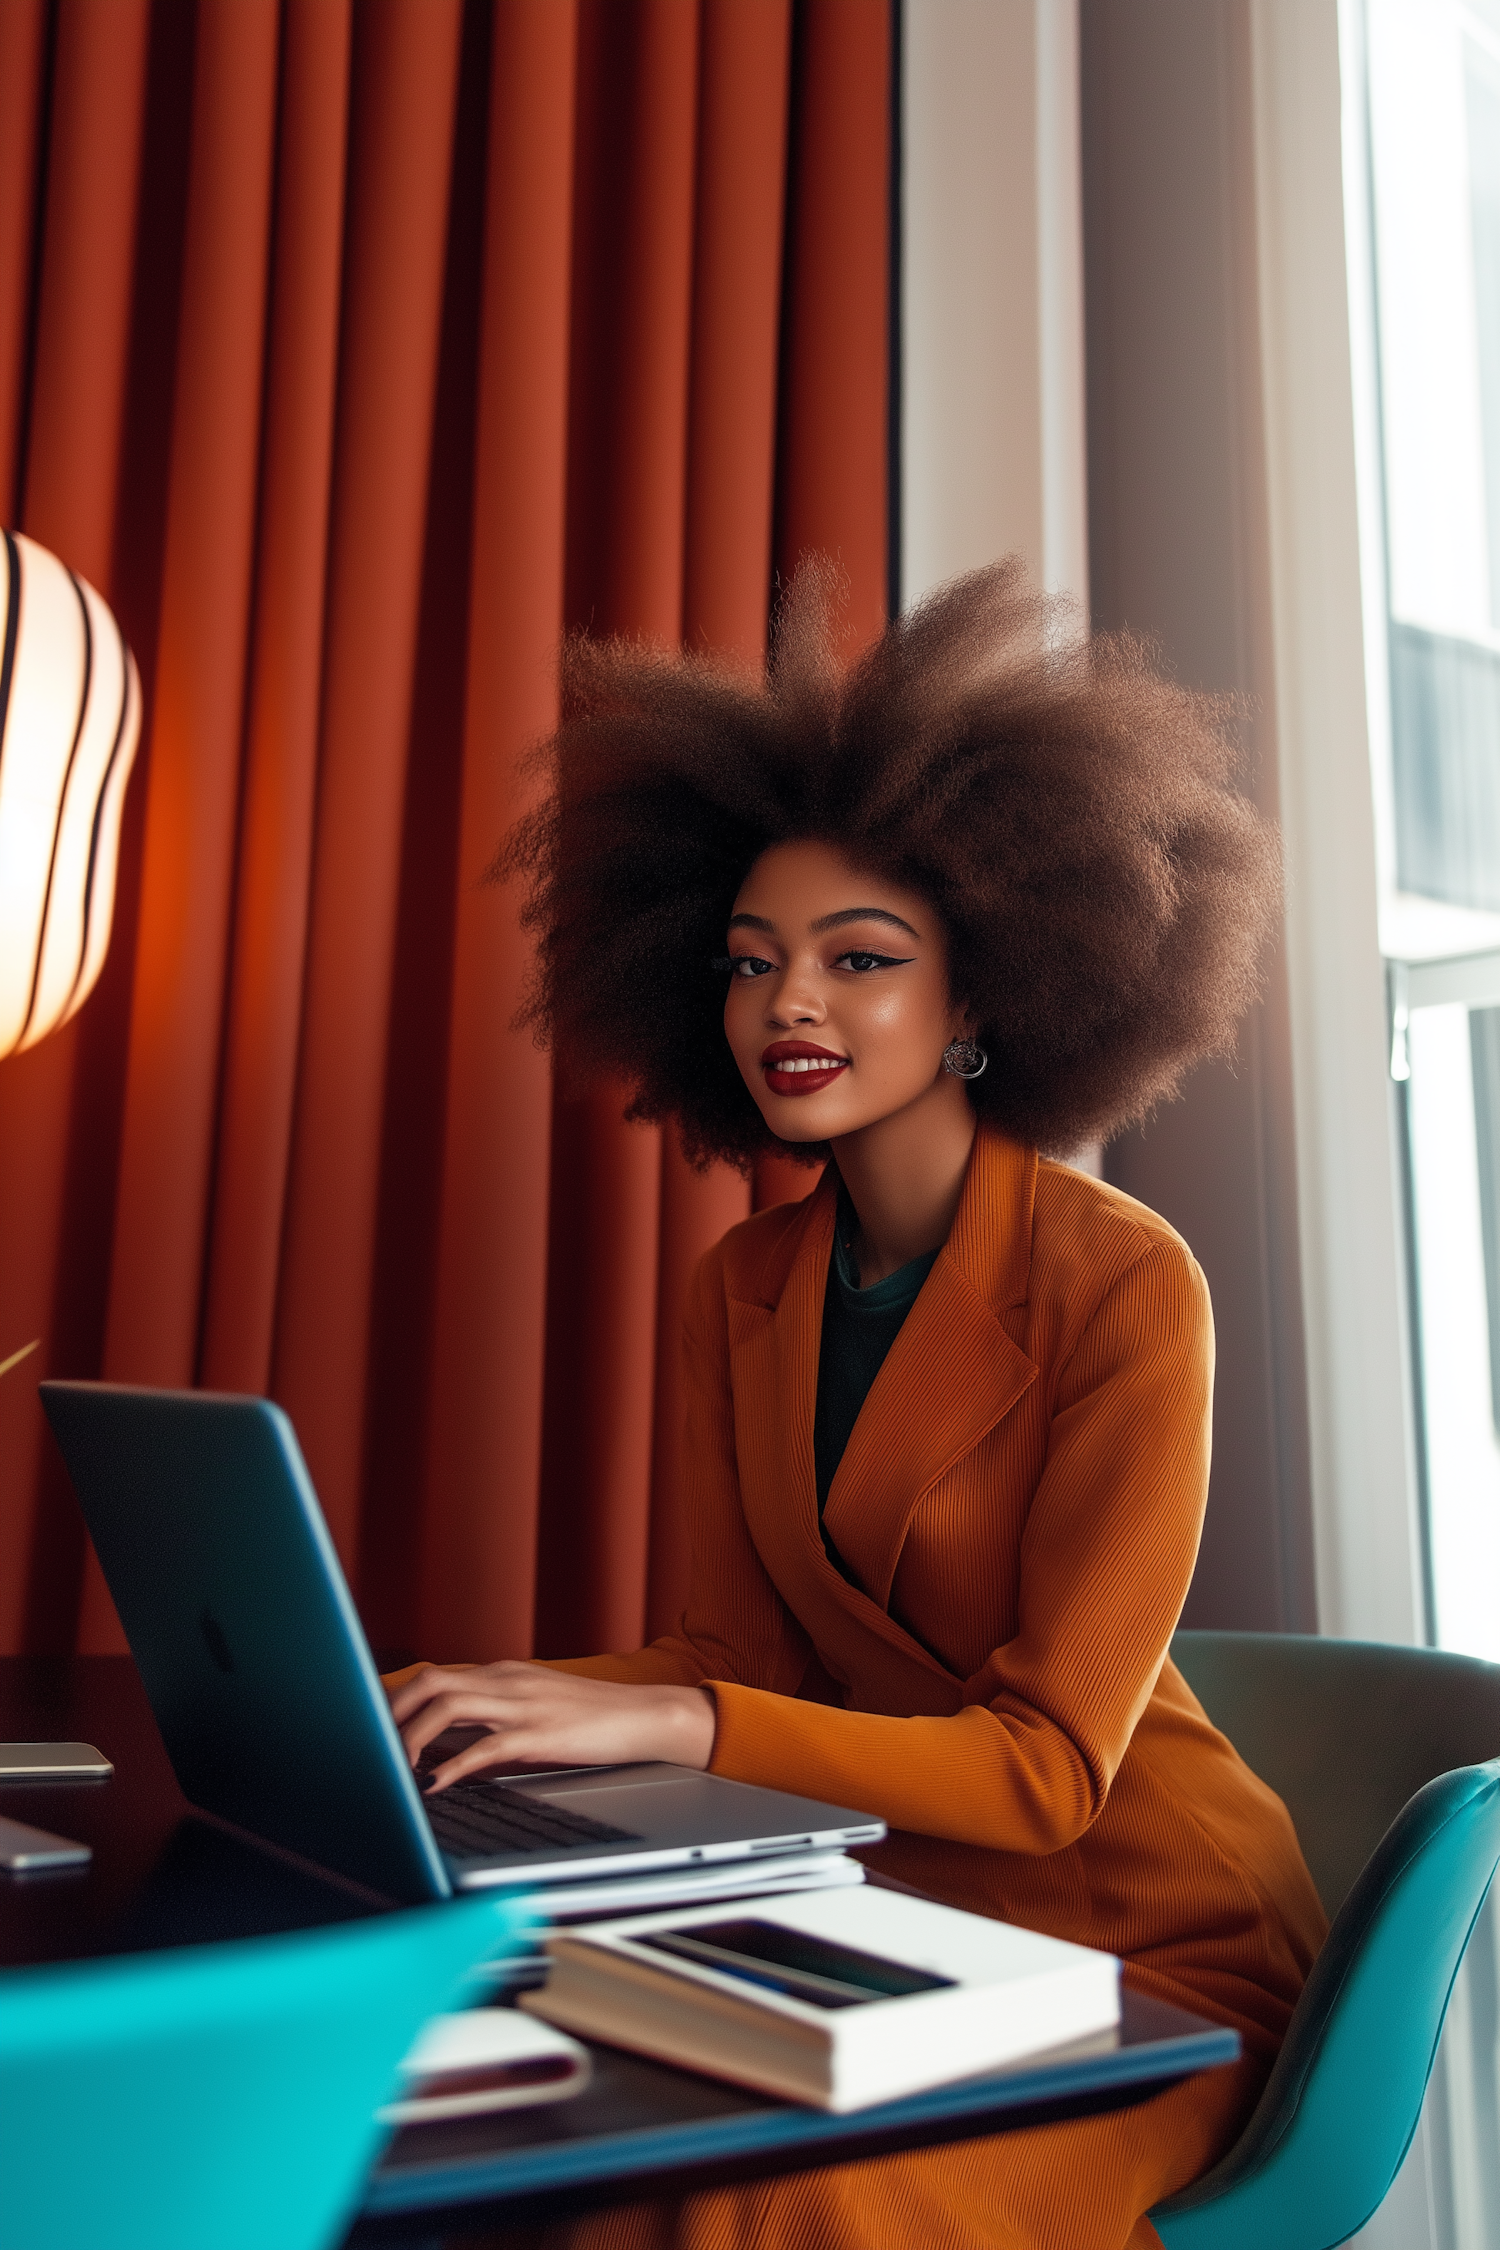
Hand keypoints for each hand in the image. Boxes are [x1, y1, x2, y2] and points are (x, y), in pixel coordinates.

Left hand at [387, 1661, 716, 1790]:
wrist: (645, 1717)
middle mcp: (506, 1681)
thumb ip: (491, 1715)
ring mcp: (523, 1704)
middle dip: (390, 1712)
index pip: (433, 1676)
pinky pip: (486, 1745)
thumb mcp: (533, 1707)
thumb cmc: (589, 1719)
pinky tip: (435, 1784)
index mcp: (501, 1674)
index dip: (394, 1700)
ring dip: (411, 1735)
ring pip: (449, 1704)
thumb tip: (442, 1741)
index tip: (366, 1728)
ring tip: (391, 1767)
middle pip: (430, 1681)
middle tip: (367, 1747)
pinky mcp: (541, 1734)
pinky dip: (454, 1764)